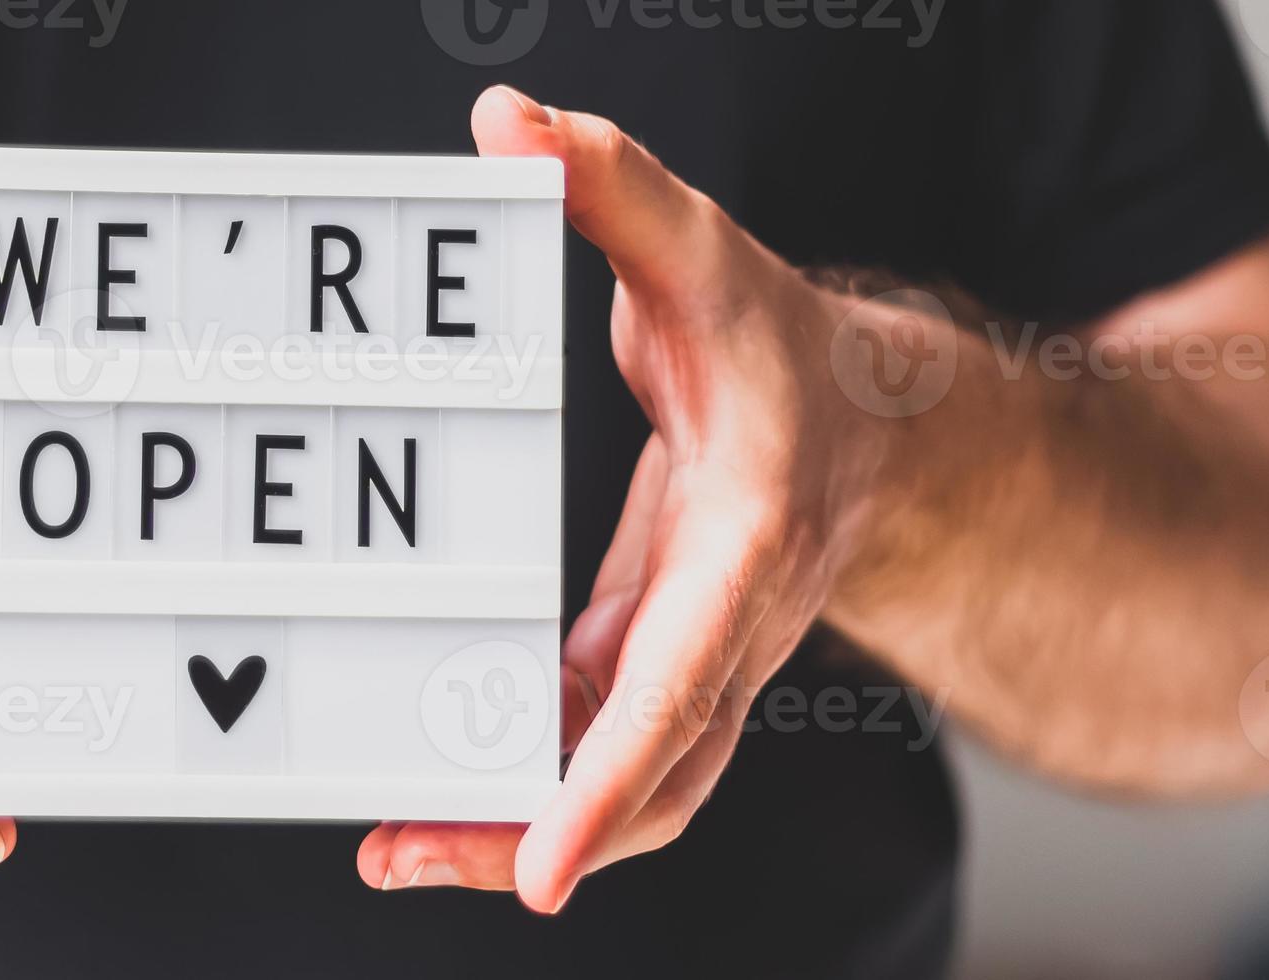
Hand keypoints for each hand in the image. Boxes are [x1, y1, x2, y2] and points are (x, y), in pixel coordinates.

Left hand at [357, 86, 903, 911]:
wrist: (878, 424)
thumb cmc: (785, 344)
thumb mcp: (704, 249)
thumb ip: (611, 181)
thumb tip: (509, 121)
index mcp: (747, 545)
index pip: (680, 682)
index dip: (606, 777)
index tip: (541, 867)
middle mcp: (728, 629)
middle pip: (647, 782)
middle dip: (528, 835)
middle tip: (401, 852)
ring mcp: (692, 663)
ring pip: (620, 789)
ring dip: (509, 828)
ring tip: (391, 847)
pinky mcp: (651, 668)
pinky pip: (590, 755)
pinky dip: (517, 785)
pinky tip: (426, 789)